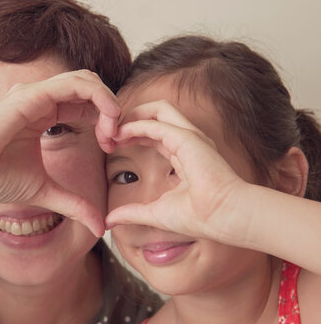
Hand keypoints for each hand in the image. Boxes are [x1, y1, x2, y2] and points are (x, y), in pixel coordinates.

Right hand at [0, 70, 119, 236]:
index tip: (109, 149)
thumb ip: (74, 204)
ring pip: (84, 79)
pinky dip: (97, 96)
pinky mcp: (27, 97)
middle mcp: (40, 100)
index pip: (86, 104)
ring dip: (108, 102)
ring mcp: (33, 95)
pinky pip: (71, 84)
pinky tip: (105, 120)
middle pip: (90, 88)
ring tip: (111, 132)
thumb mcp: (44, 192)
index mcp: (44, 115)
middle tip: (114, 140)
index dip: (106, 122)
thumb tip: (99, 226)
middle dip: (111, 111)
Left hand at [105, 100, 246, 239]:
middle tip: (106, 133)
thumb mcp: (154, 213)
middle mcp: (188, 140)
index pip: (153, 133)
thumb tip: (109, 221)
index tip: (111, 145)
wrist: (224, 218)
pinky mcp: (188, 138)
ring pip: (157, 109)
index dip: (130, 135)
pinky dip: (135, 125)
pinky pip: (156, 123)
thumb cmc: (198, 218)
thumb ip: (131, 213)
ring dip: (131, 116)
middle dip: (128, 119)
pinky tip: (119, 135)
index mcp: (183, 153)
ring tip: (110, 130)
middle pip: (154, 115)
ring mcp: (190, 136)